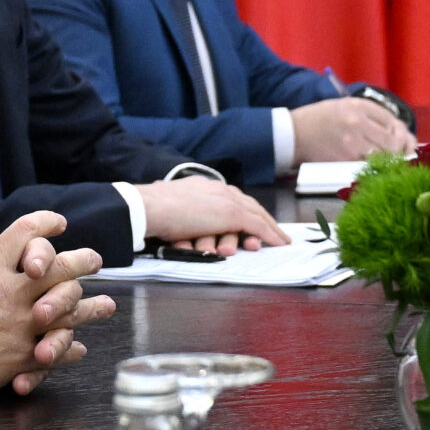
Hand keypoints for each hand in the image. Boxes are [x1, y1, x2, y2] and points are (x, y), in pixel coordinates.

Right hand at [0, 206, 116, 401]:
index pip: (27, 233)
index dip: (46, 223)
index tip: (58, 223)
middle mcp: (12, 292)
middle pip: (61, 268)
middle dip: (82, 261)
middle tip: (94, 261)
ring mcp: (21, 325)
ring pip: (70, 310)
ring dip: (91, 306)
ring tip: (106, 305)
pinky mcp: (23, 356)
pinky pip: (58, 349)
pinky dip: (71, 347)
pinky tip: (78, 346)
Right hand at [133, 176, 287, 252]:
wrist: (149, 207)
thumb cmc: (152, 210)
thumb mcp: (171, 206)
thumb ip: (183, 209)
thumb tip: (181, 221)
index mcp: (204, 186)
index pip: (232, 197)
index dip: (245, 209)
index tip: (252, 218)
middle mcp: (218, 189)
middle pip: (249, 204)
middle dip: (264, 218)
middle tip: (275, 230)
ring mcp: (226, 201)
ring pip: (258, 215)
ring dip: (271, 229)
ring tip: (280, 240)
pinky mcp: (231, 214)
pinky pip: (258, 226)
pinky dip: (270, 235)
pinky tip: (279, 243)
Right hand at [289, 96, 415, 166]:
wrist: (293, 133)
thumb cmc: (320, 120)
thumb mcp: (345, 107)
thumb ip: (370, 117)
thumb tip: (399, 134)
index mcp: (358, 105)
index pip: (393, 121)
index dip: (403, 134)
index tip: (406, 142)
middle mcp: (357, 121)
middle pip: (392, 140)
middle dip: (399, 150)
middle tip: (400, 157)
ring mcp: (351, 141)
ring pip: (384, 155)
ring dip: (388, 161)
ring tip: (387, 163)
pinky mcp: (344, 158)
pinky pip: (368, 165)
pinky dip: (374, 168)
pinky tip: (372, 167)